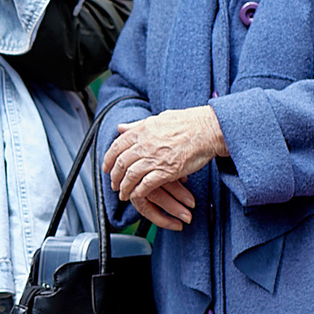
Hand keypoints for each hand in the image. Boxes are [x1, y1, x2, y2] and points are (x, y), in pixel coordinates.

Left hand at [106, 106, 227, 230]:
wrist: (207, 129)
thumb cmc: (187, 122)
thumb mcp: (158, 118)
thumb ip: (137, 125)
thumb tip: (120, 127)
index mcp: (142, 130)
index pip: (117, 146)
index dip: (108, 160)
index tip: (106, 168)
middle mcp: (145, 144)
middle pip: (121, 164)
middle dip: (114, 177)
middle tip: (113, 184)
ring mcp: (155, 158)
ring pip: (131, 176)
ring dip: (124, 187)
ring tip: (123, 193)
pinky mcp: (167, 171)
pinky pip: (146, 185)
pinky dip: (138, 192)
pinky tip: (136, 195)